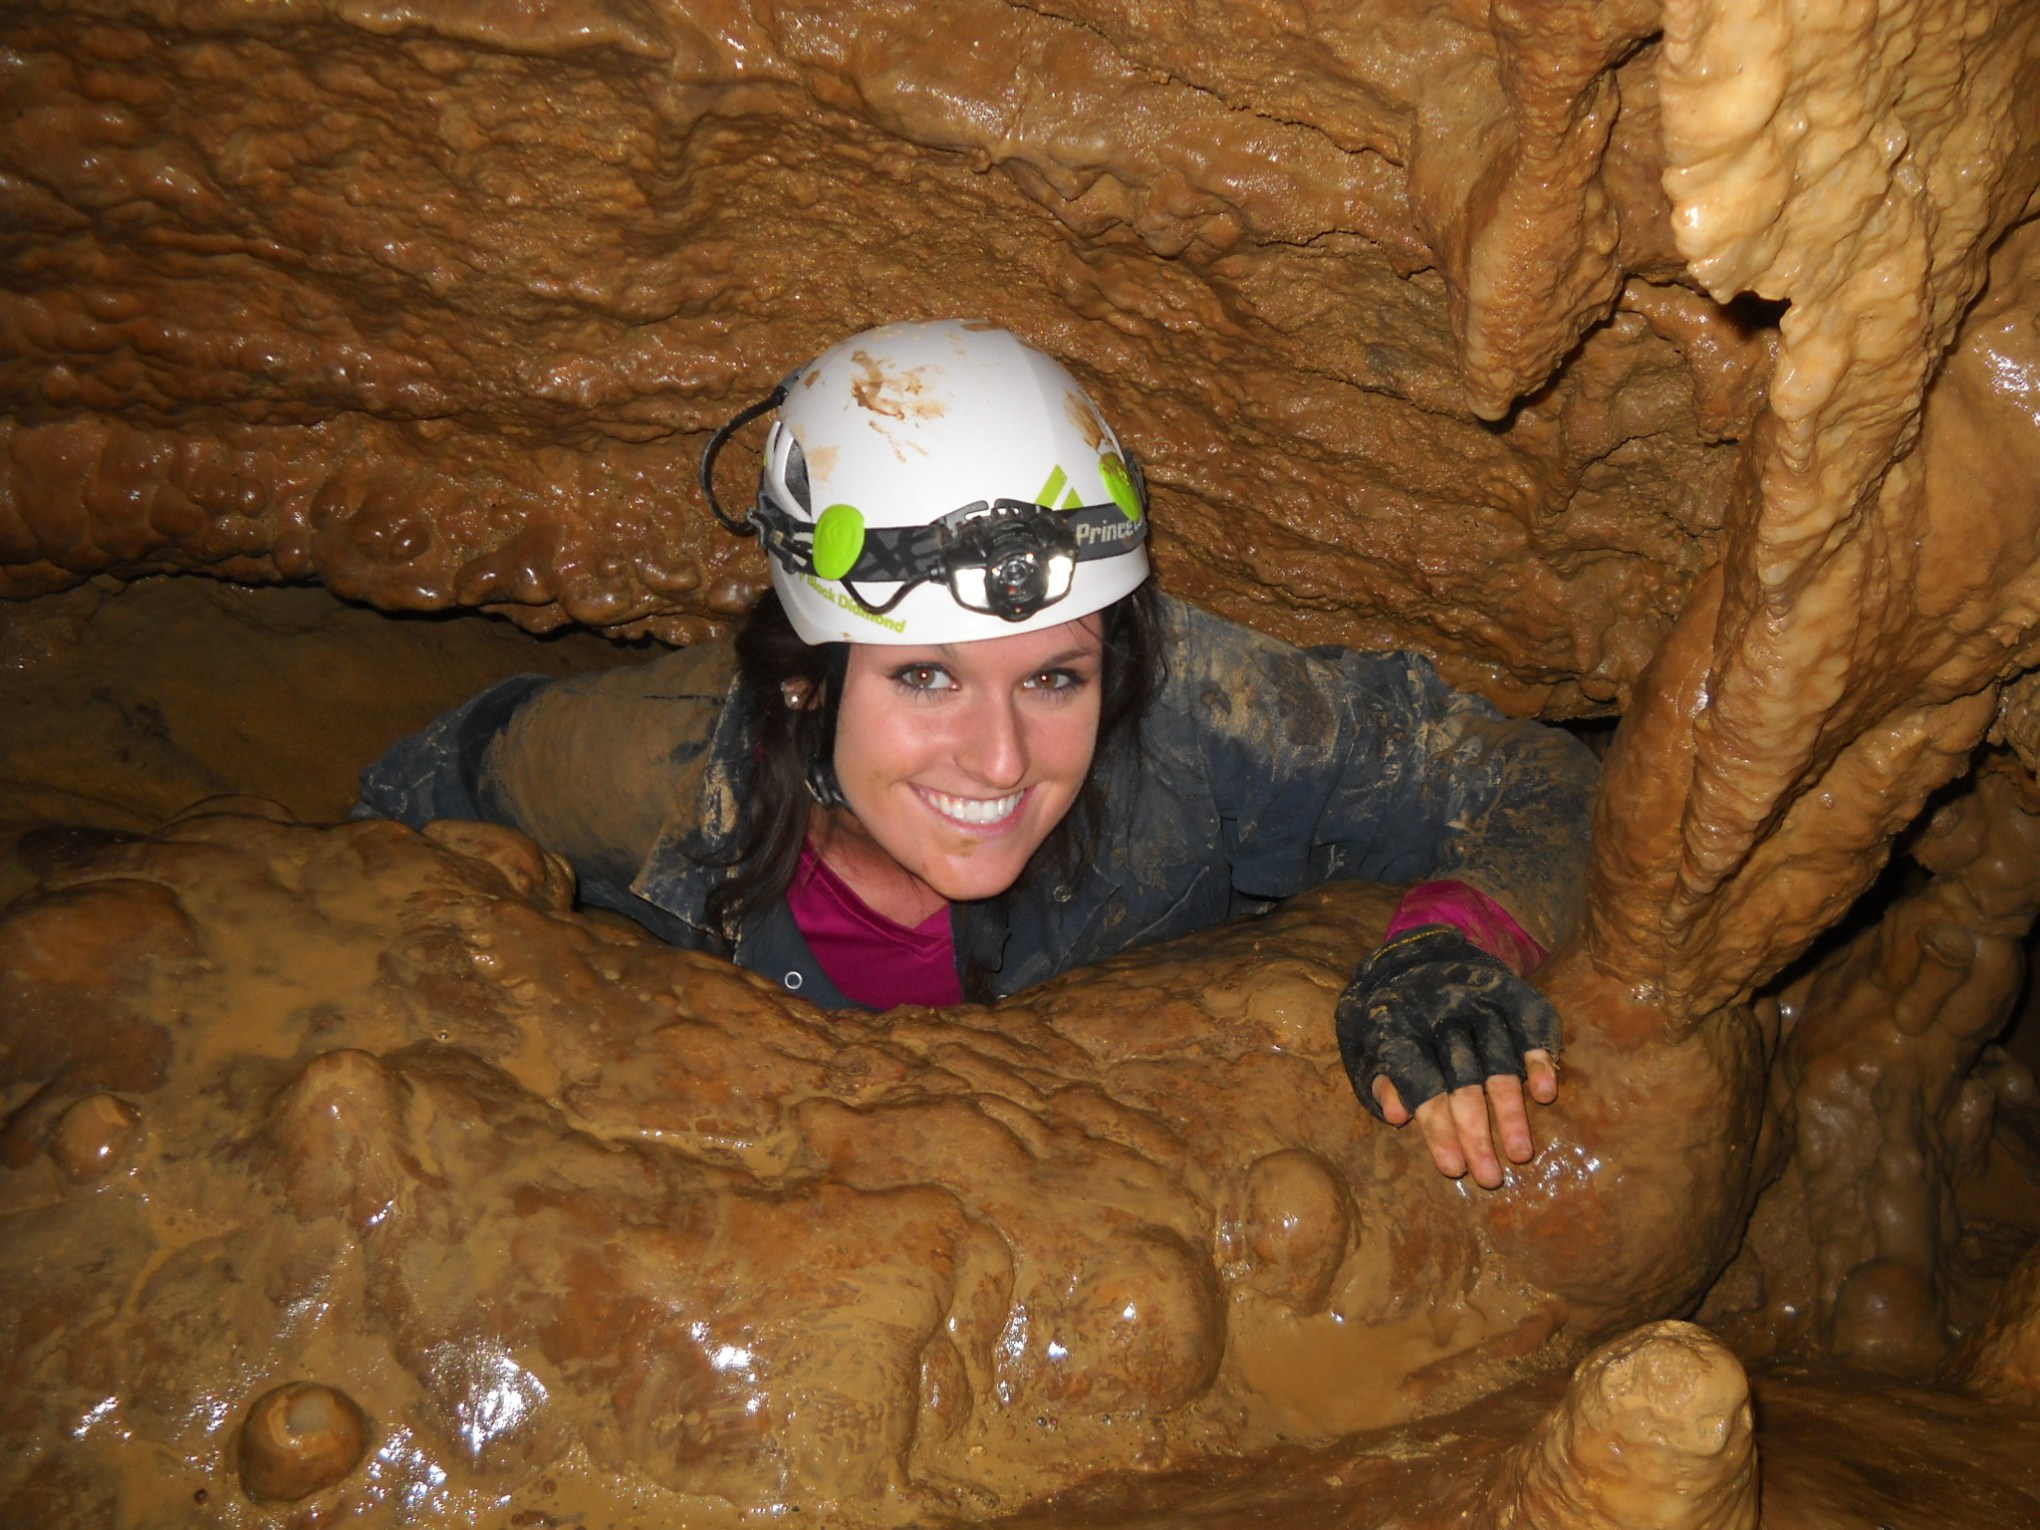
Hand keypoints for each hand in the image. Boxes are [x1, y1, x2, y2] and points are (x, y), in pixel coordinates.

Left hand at [1335, 924, 1562, 1186]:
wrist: (1416, 950)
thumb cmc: (1389, 1015)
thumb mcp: (1366, 1043)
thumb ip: (1381, 1078)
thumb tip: (1397, 1115)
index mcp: (1397, 1025)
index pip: (1419, 1081)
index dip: (1436, 1127)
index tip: (1452, 1169)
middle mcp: (1440, 1011)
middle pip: (1460, 1078)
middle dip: (1475, 1130)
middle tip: (1490, 1178)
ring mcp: (1478, 999)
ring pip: (1497, 1057)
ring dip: (1509, 1108)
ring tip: (1519, 1153)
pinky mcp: (1511, 990)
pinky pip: (1529, 1024)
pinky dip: (1538, 1057)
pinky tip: (1545, 1094)